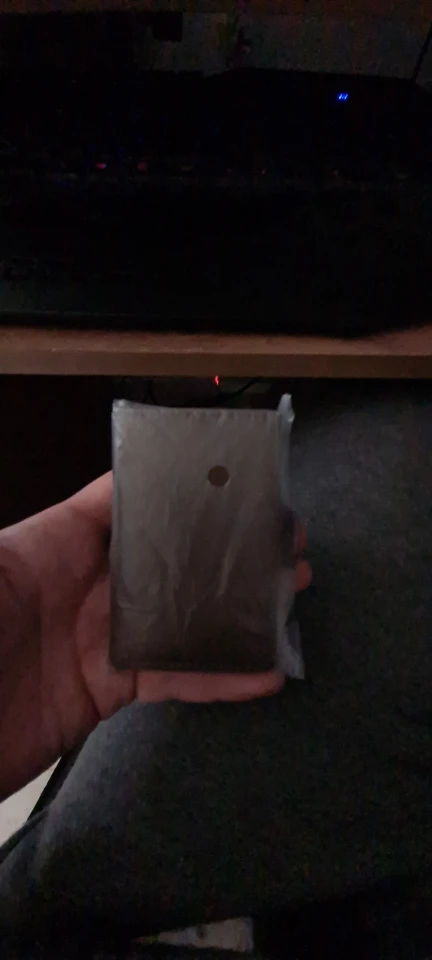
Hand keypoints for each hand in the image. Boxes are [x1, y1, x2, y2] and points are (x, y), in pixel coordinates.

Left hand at [0, 474, 311, 797]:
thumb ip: (52, 531)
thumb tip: (108, 485)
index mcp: (59, 542)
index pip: (129, 501)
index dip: (181, 487)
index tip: (237, 479)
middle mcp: (90, 584)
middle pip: (170, 558)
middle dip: (227, 546)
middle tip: (283, 537)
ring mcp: (102, 638)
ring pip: (184, 616)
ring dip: (237, 606)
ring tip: (290, 592)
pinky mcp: (108, 691)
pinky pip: (173, 680)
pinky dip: (219, 678)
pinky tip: (264, 672)